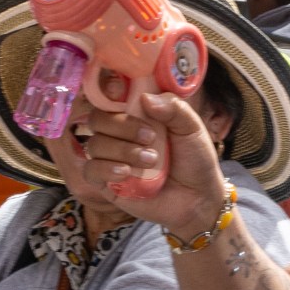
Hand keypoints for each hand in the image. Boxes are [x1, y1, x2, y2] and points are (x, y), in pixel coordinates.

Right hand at [66, 89, 231, 235]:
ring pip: (94, 144)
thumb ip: (174, 109)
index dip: (108, 91)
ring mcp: (111, 158)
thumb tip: (145, 98)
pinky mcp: (107, 183)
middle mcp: (120, 133)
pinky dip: (106, 169)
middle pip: (97, 119)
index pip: (110, 96)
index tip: (121, 93)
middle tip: (150, 137)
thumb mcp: (192, 128)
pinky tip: (127, 174)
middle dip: (121, 126)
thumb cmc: (195, 160)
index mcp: (137, 114)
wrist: (199, 198)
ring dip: (122, 150)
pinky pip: (90, 170)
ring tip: (151, 161)